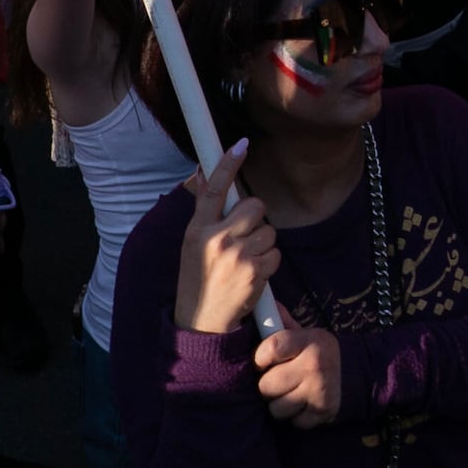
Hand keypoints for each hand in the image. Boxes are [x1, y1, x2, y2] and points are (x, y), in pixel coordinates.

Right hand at [172, 143, 276, 334]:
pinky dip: (269, 262)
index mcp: (197, 230)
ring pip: (269, 230)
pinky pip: (275, 253)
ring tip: (245, 260)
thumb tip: (201, 172)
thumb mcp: (192, 243)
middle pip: (254, 205)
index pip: (213, 189)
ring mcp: (237, 256)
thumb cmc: (198, 278)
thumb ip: (204, 211)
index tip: (240, 145)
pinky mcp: (255, 272)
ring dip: (263, 243)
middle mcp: (216, 240)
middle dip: (255, 217)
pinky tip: (253, 274)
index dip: (227, 165)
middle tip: (245, 234)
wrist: (202, 322)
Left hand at [255, 323, 347, 426]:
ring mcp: (320, 389)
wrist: (355, 372)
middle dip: (269, 386)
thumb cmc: (316, 353)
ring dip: (281, 405)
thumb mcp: (302, 334)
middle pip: (266, 386)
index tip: (264, 361)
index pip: (269, 350)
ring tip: (292, 393)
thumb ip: (279, 323)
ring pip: (277, 409)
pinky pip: (295, 422)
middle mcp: (314, 364)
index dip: (260, 359)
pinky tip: (305, 404)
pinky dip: (297, 417)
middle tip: (280, 380)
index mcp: (308, 340)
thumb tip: (258, 303)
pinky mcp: (324, 411)